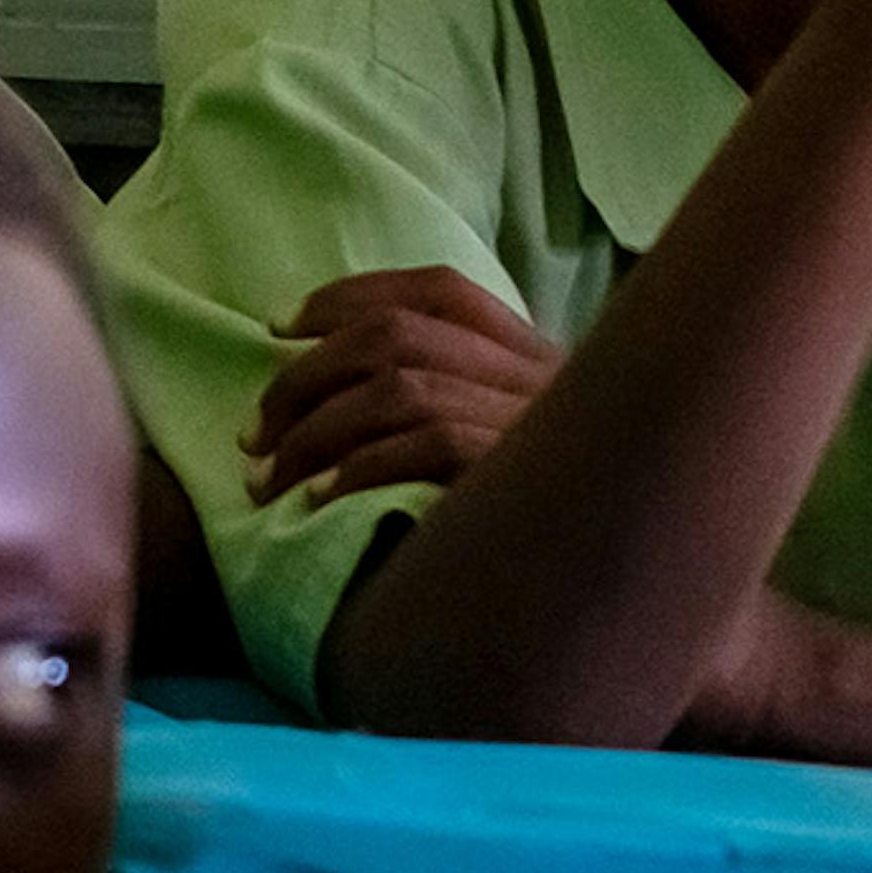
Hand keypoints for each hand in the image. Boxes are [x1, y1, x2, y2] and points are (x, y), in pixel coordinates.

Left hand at [248, 264, 563, 510]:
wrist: (620, 582)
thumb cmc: (553, 520)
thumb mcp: (515, 443)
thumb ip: (457, 402)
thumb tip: (328, 391)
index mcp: (538, 357)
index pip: (439, 290)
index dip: (349, 296)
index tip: (277, 323)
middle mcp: (544, 377)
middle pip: (398, 336)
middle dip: (303, 378)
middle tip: (251, 434)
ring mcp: (541, 424)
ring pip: (402, 389)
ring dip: (313, 433)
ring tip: (268, 477)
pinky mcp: (531, 477)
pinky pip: (431, 446)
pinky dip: (361, 467)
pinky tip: (319, 498)